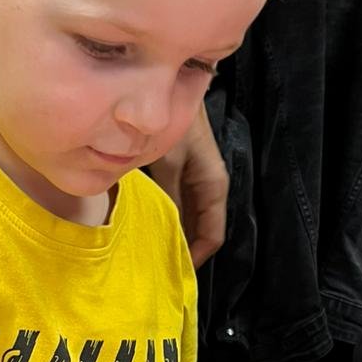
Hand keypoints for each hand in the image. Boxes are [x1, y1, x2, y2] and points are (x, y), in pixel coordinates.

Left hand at [149, 102, 228, 268]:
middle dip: (183, 250)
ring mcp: (194, 182)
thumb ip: (171, 197)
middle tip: (156, 271)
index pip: (212, 235)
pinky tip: (147, 228)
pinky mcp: (180, 175)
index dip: (195, 257)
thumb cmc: (177, 123)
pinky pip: (177, 206)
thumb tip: (168, 231)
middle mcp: (208, 188)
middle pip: (201, 231)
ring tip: (150, 256)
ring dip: (173, 236)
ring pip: (188, 220)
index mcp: (214, 186)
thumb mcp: (170, 162)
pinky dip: (166, 219)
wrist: (174, 87)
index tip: (173, 273)